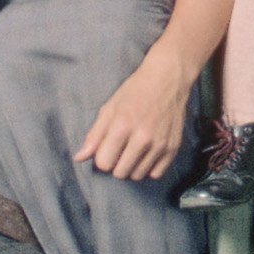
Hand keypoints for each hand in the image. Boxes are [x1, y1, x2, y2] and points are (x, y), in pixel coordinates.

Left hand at [74, 52, 191, 181]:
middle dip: (116, 164)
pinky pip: (156, 174)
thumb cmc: (135, 91)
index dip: (102, 158)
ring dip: (132, 167)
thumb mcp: (110, 108)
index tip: (107, 148)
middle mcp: (143, 138)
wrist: (168, 78)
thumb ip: (95, 135)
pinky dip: (149, 168)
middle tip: (120, 150)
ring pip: (138, 175)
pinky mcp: (173, 147)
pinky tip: (146, 155)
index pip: (104, 163)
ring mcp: (160, 144)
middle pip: (120, 173)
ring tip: (133, 151)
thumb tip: (79, 158)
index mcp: (123, 126)